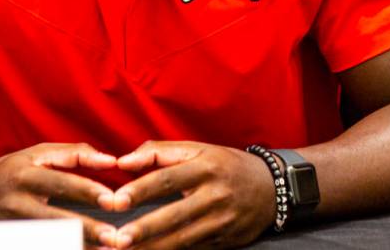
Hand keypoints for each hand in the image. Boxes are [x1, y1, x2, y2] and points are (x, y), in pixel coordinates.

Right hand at [0, 142, 118, 246]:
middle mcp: (17, 201)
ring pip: (49, 240)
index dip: (86, 190)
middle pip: (55, 218)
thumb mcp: (36, 154)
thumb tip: (111, 160)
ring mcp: (12, 226)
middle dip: (86, 228)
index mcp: (24, 173)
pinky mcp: (11, 242)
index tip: (112, 200)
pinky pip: (40, 248)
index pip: (59, 181)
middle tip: (114, 237)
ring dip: (79, 246)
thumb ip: (74, 154)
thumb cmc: (11, 171)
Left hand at [98, 141, 274, 248]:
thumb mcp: (197, 149)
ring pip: (183, 238)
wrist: (271, 187)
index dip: (141, 190)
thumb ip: (158, 152)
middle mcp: (214, 195)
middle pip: (175, 215)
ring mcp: (221, 221)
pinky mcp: (225, 240)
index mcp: (205, 167)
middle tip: (118, 238)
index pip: (168, 179)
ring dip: (153, 248)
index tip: (117, 200)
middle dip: (145, 229)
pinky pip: (194, 249)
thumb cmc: (225, 164)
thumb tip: (123, 162)